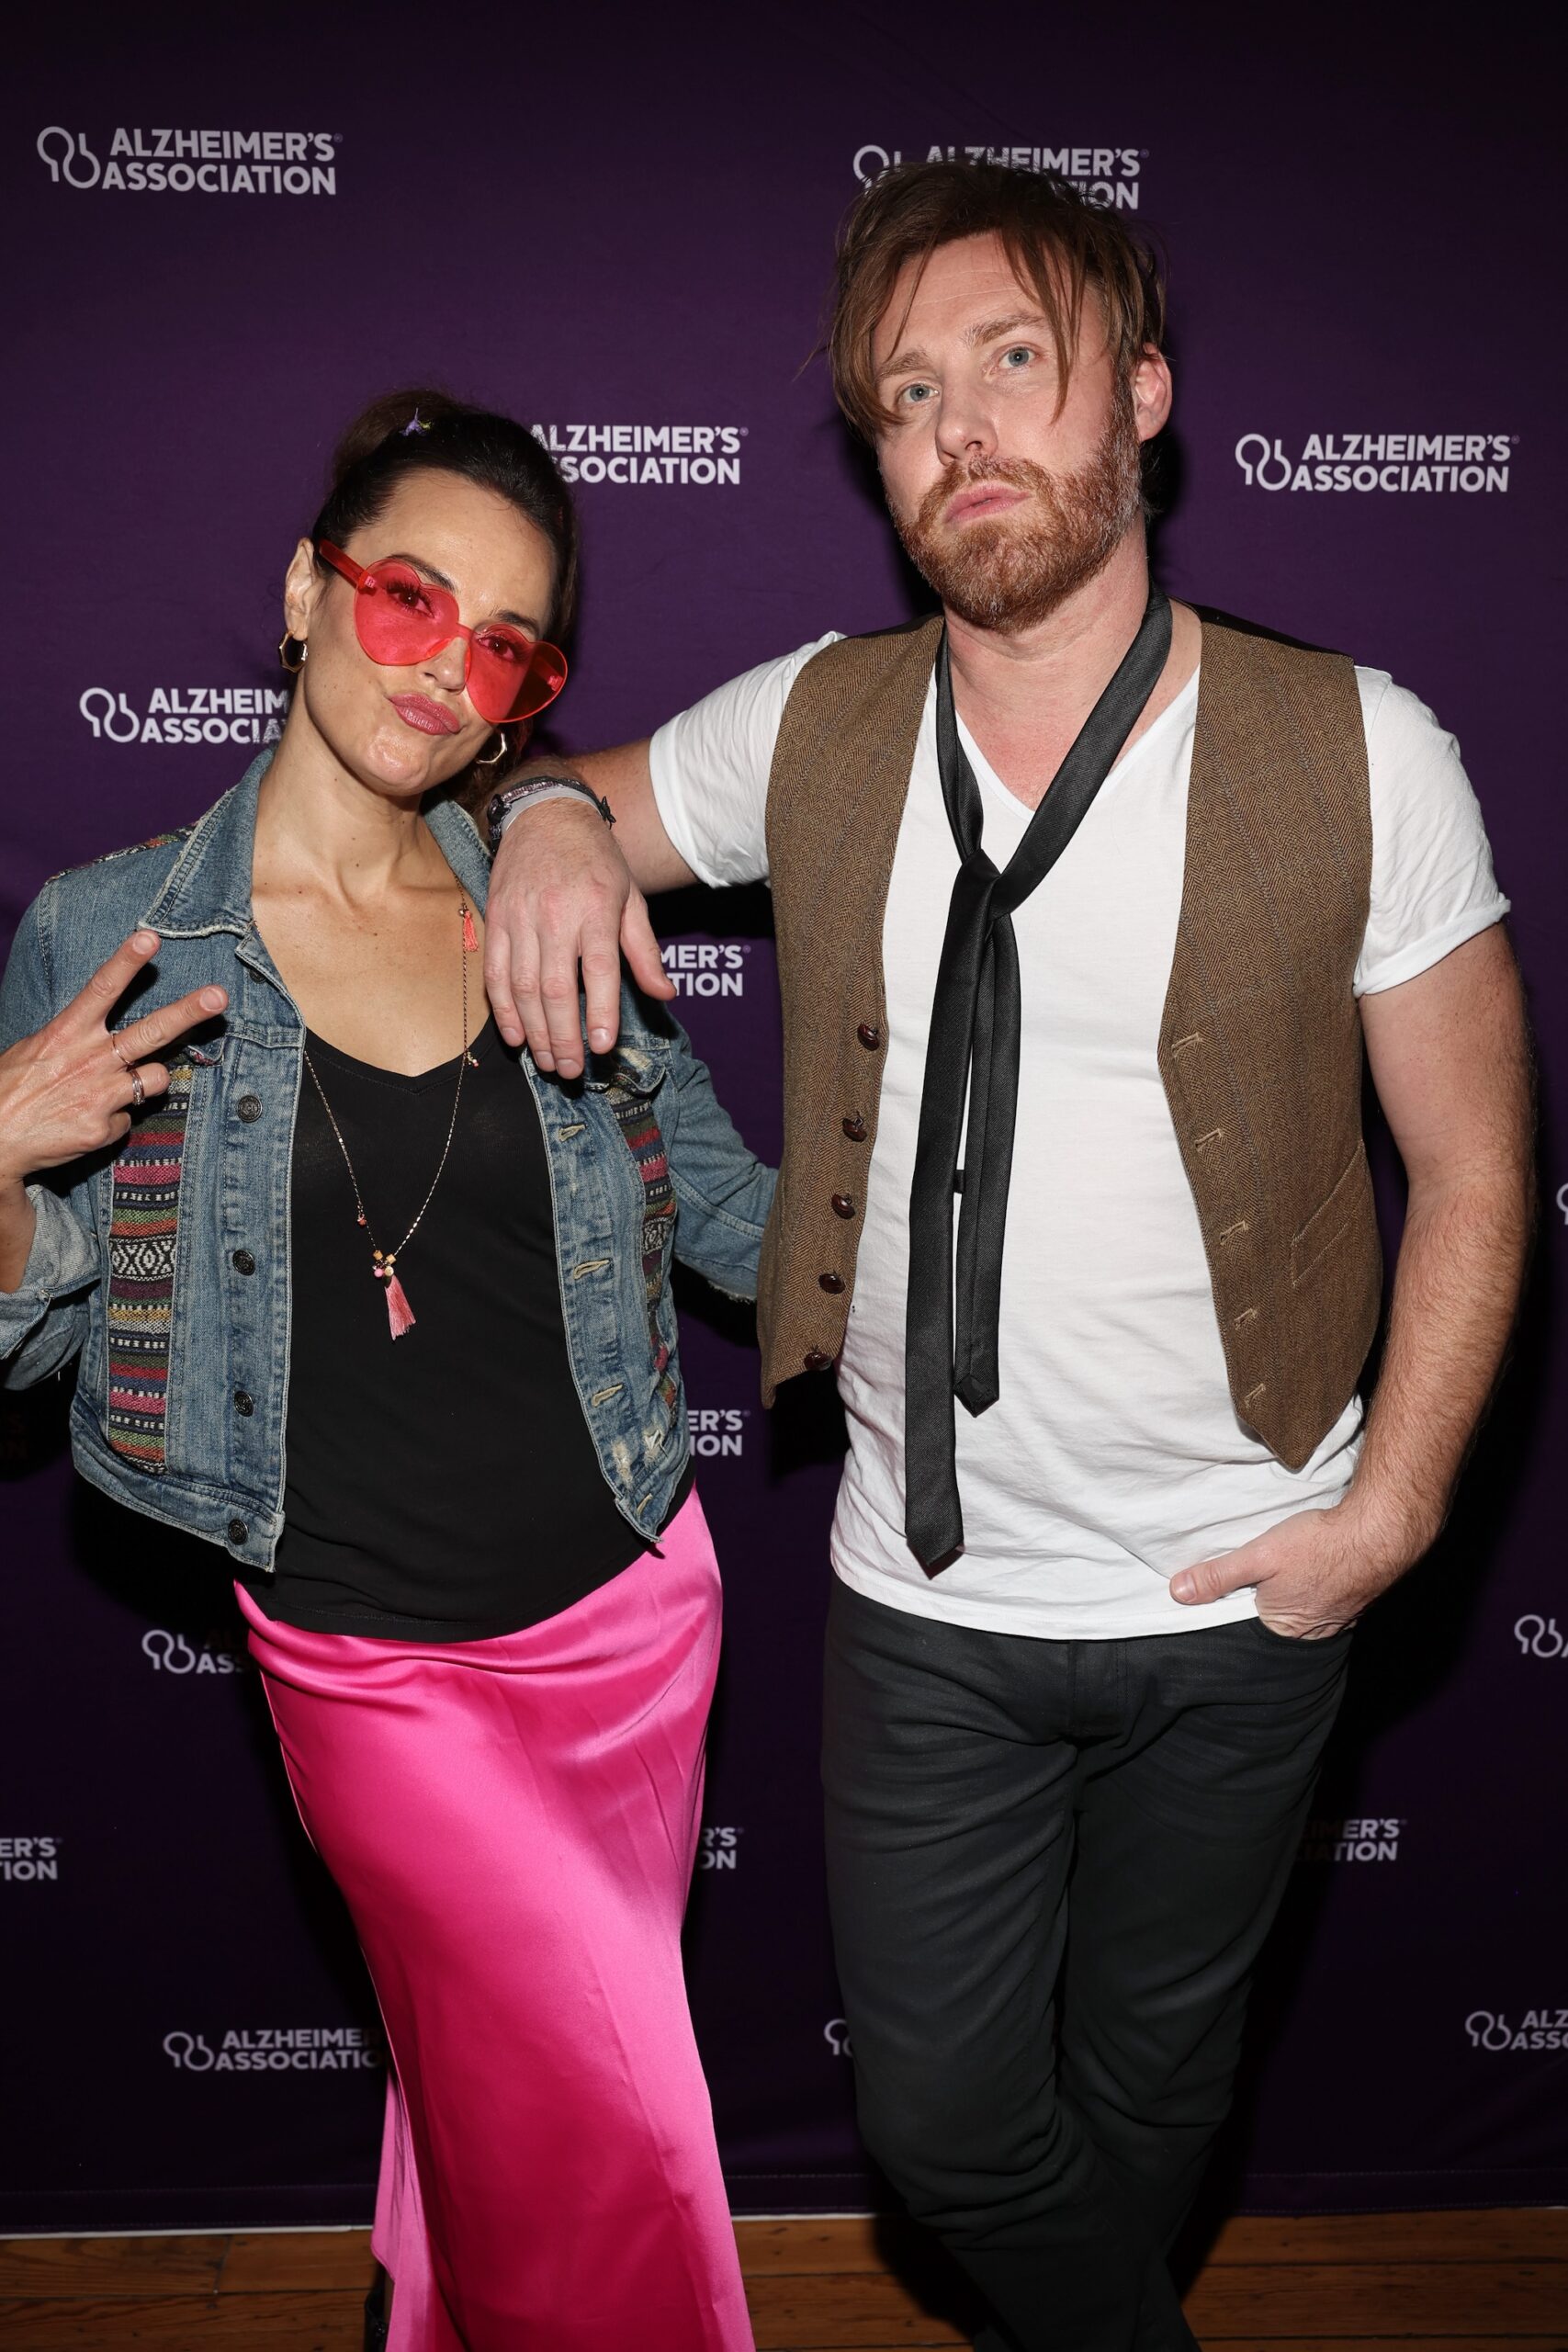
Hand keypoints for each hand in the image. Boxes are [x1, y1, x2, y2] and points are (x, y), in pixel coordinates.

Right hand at [0, 932, 226, 1184]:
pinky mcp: (105, 1127)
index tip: (150, 938)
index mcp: (68, 1032)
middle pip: (151, 1030)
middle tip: (219, 996)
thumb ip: (77, 1037)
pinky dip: (114, 1120)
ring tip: (112, 1088)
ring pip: (157, 1077)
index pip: (101, 988)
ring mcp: (101, 1094)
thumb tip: (107, 1033)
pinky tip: (87, 1120)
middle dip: (189, 1011)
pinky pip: (128, 1118)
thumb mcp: (38, 1048)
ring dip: (147, 1081)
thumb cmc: (14, 1089)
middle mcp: (90, 1059)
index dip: (126, 961)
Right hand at [484, 799, 671, 1077]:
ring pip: (522, 987)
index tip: (600, 1048)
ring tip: (546, 1061)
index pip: (598, 970)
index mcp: (595, 909)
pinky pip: (495, 972)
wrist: (546, 813)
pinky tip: (516, 1035)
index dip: (598, 1012)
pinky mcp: (496, 918)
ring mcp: (520, 917)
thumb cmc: (596, 859)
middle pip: (554, 988)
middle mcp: (555, 915)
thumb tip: (664, 995)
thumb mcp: (630, 898)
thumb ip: (644, 951)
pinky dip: (503, 1009)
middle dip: (562, 1036)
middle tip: (570, 1069)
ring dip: (534, 1031)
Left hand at [1168, 1496, 1425, 1638]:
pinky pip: (1325, 1598)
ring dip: (1293, 1588)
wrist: (1379, 1531)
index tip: (1233, 1580)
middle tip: (1264, 1566)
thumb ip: (1219, 1575)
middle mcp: (1311, 1632)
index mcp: (1283, 1627)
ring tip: (1291, 1563)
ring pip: (1301, 1605)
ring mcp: (1337, 1618)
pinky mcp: (1354, 1601)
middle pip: (1274, 1614)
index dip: (1236, 1599)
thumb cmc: (1319, 1544)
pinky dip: (1317, 1584)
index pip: (1246, 1621)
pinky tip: (1315, 1564)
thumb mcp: (1259, 1556)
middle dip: (1265, 1594)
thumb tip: (1178, 1593)